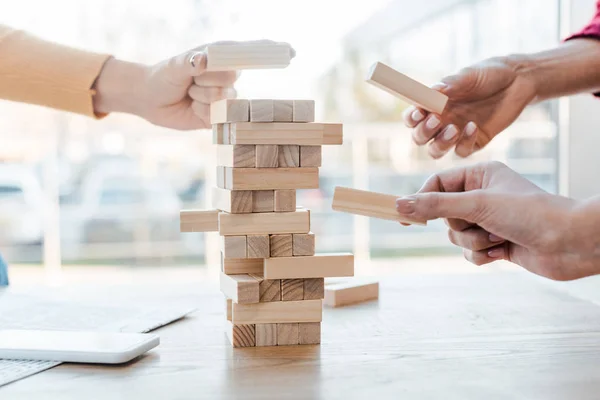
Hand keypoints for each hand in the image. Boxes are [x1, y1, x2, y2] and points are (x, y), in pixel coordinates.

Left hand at [93, 40, 294, 129]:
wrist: (150, 99)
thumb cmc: (164, 75)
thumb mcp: (175, 65)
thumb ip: (191, 61)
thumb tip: (203, 59)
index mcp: (222, 57)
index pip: (251, 53)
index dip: (271, 51)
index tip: (289, 52)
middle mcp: (228, 76)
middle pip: (231, 80)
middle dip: (206, 81)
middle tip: (191, 80)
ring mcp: (225, 98)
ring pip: (222, 100)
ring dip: (200, 98)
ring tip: (189, 94)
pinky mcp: (219, 117)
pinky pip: (217, 118)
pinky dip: (201, 114)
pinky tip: (193, 109)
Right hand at [394, 161, 594, 280]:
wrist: (569, 242)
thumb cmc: (529, 213)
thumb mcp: (477, 204)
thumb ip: (436, 205)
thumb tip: (400, 204)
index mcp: (480, 175)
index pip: (438, 184)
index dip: (422, 200)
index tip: (404, 216)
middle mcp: (482, 196)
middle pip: (445, 215)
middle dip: (461, 226)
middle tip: (482, 224)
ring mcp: (489, 220)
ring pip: (456, 236)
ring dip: (474, 242)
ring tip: (499, 238)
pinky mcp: (496, 242)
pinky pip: (469, 252)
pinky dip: (482, 255)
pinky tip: (503, 251)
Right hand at [402, 55, 536, 158]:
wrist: (518, 81)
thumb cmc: (489, 73)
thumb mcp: (469, 75)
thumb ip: (451, 84)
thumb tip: (432, 91)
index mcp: (434, 105)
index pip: (413, 118)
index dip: (411, 118)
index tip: (419, 112)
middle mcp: (442, 121)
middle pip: (420, 138)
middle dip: (424, 132)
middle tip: (437, 120)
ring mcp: (456, 134)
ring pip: (436, 150)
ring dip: (440, 144)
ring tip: (453, 129)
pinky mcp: (474, 142)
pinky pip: (461, 151)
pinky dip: (464, 142)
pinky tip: (474, 126)